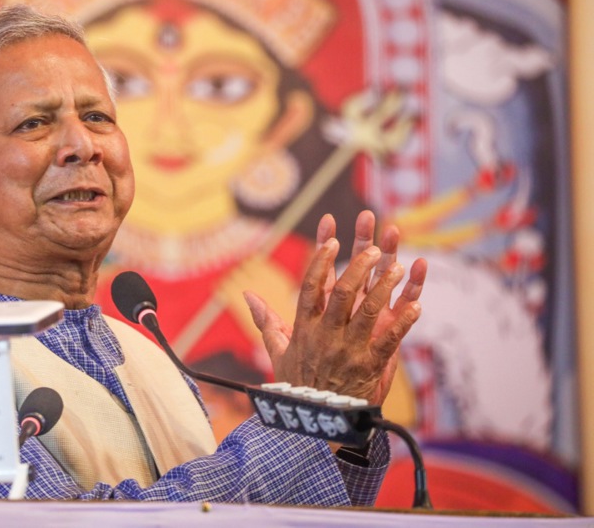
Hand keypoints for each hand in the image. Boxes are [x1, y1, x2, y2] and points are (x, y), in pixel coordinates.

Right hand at [243, 211, 426, 404]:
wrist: (316, 424)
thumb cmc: (298, 385)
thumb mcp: (277, 351)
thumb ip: (266, 320)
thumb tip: (247, 293)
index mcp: (304, 329)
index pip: (310, 288)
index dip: (321, 262)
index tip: (332, 240)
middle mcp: (325, 336)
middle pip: (342, 294)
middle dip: (358, 267)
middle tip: (373, 247)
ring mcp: (348, 351)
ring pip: (368, 312)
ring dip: (385, 287)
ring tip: (398, 266)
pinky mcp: (369, 367)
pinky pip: (390, 340)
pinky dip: (404, 323)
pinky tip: (417, 305)